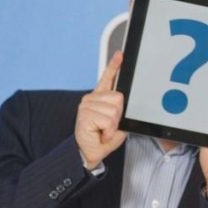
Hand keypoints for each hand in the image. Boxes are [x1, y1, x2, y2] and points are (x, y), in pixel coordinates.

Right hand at [75, 51, 126, 168]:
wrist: (90, 152)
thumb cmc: (102, 138)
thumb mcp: (117, 124)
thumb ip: (121, 112)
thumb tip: (123, 104)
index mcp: (100, 98)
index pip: (107, 78)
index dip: (114, 66)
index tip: (120, 55)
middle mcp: (92, 98)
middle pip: (119, 98)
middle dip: (118, 115)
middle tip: (108, 126)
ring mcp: (87, 105)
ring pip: (114, 111)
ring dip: (113, 125)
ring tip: (104, 130)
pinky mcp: (85, 114)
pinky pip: (108, 120)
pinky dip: (109, 130)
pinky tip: (100, 133)